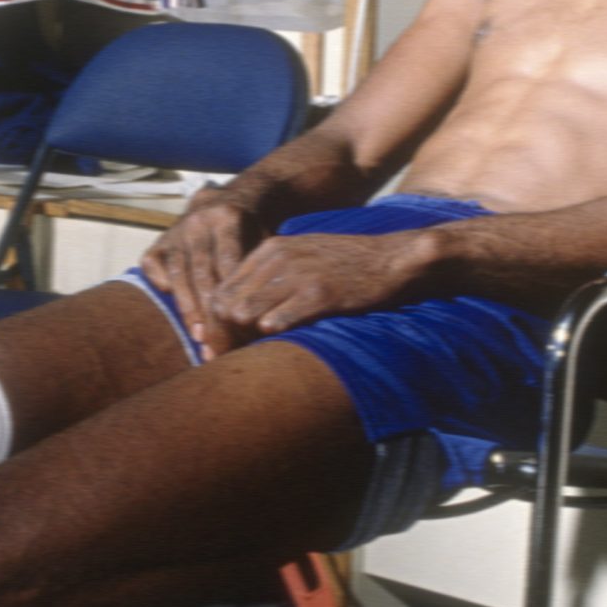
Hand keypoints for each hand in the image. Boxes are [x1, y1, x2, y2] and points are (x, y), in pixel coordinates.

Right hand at [140, 185, 262, 357]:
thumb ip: (260, 269)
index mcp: (227, 219)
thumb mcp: (263, 240)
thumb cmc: (251, 231)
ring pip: (178, 271)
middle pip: (201, 272)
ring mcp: (177, 231)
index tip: (237, 325)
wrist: (231, 198)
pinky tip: (170, 302)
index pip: (227, 263)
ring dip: (186, 306)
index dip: (231, 295)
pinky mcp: (161, 239)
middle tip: (217, 340)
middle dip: (208, 309)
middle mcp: (198, 223)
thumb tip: (265, 315)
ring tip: (197, 334)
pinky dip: (158, 281)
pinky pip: (152, 262)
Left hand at [202, 229, 437, 337]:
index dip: (215, 323)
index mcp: (268, 249)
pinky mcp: (319, 295)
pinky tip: (280, 344)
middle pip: (224, 304)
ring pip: (243, 313)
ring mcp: (297, 275)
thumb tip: (235, 311)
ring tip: (253, 354)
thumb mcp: (300, 257)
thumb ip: (268, 278)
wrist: (391, 258)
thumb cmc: (344, 265)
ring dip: (244, 340)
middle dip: (223, 335)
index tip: (220, 345)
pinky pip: (276, 321)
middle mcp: (277, 259)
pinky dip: (271, 337)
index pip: (220, 289)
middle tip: (231, 357)